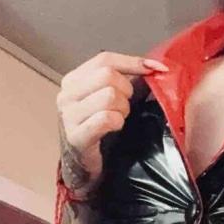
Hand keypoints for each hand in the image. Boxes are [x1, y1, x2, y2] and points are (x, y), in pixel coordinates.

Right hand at [57, 50, 168, 194]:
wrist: (83, 164)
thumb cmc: (100, 129)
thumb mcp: (111, 98)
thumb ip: (129, 80)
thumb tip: (156, 67)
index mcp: (74, 80)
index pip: (104, 59)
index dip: (133, 62)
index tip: (158, 69)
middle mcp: (66, 94)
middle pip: (107, 75)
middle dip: (126, 91)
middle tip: (126, 106)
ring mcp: (68, 116)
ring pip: (109, 95)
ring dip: (122, 108)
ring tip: (119, 118)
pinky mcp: (76, 136)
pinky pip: (106, 118)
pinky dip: (117, 122)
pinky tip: (116, 128)